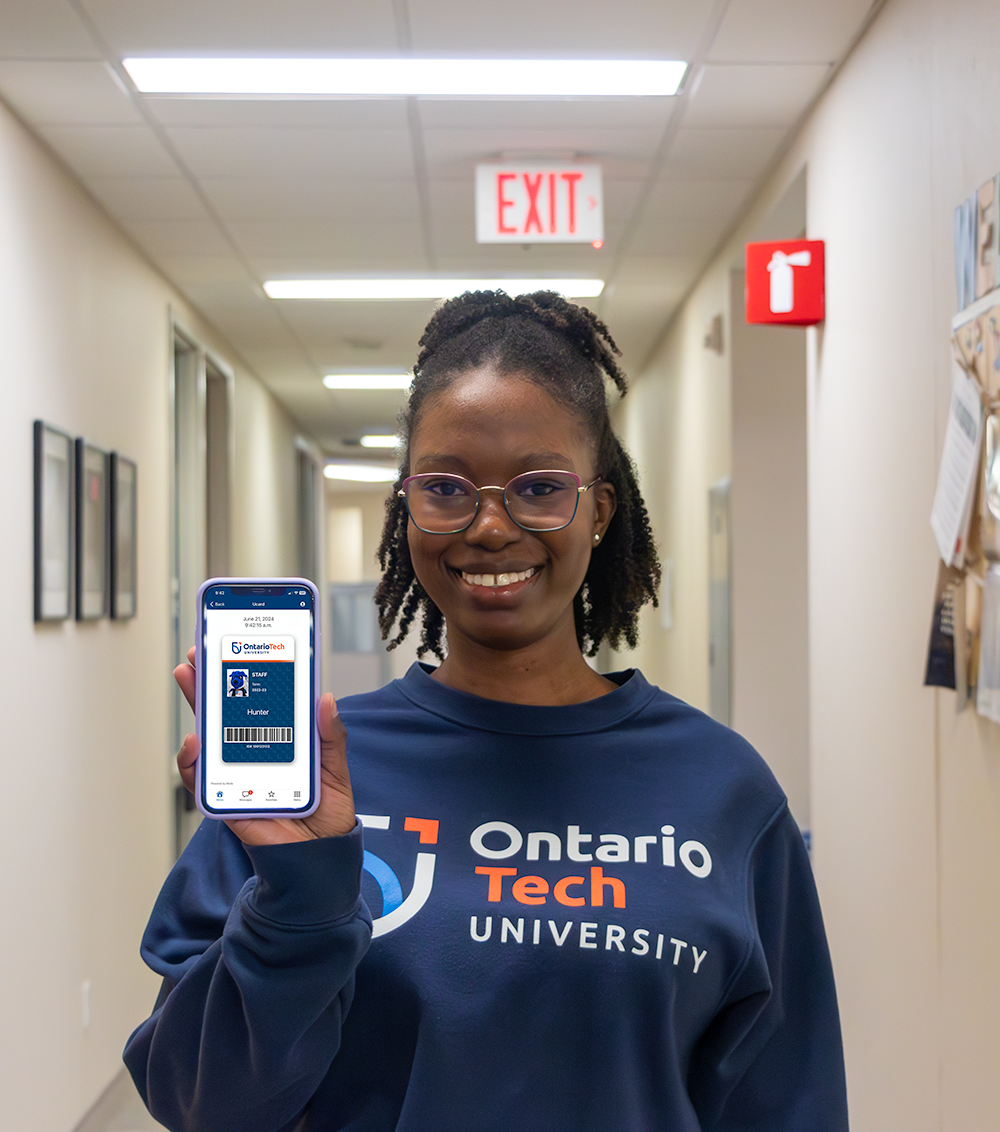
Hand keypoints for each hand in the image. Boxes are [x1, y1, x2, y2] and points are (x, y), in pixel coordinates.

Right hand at [174, 647, 356, 845]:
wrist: (320, 858)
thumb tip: (324, 698)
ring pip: (205, 738)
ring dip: (196, 711)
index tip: (232, 646)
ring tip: (193, 685)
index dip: (241, 675)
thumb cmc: (327, 812)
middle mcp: (251, 752)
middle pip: (223, 712)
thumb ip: (331, 736)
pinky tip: (196, 744)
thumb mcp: (335, 768)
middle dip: (207, 683)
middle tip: (195, 656)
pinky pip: (200, 779)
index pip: (255, 701)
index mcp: (278, 738)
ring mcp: (235, 773)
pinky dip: (193, 761)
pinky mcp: (225, 800)